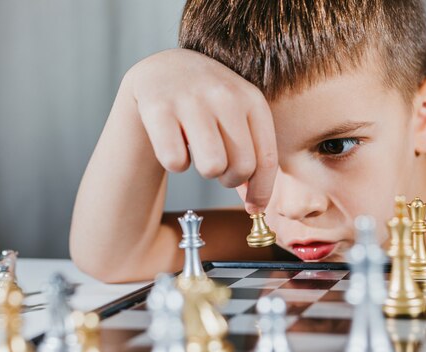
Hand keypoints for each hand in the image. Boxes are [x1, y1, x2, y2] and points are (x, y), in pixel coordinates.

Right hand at [128, 48, 277, 213]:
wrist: (163, 70)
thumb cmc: (208, 105)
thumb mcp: (237, 116)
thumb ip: (252, 152)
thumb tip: (256, 205)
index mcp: (252, 99)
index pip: (267, 159)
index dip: (262, 192)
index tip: (254, 208)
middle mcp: (225, 95)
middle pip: (242, 167)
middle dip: (230, 179)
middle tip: (219, 169)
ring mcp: (191, 99)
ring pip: (211, 167)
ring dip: (205, 171)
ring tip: (199, 153)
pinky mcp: (158, 108)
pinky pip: (175, 161)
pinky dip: (175, 163)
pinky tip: (174, 144)